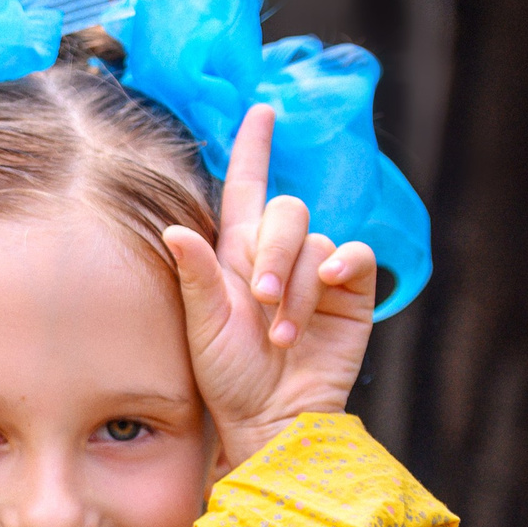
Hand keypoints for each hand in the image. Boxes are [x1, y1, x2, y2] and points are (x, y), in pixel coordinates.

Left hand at [163, 104, 377, 469]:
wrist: (271, 416)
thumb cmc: (228, 376)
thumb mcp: (203, 325)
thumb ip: (195, 275)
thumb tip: (173, 228)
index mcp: (236, 253)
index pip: (247, 186)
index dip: (254, 148)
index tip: (261, 110)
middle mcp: (278, 255)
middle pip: (286, 210)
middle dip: (273, 252)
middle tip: (262, 299)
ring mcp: (317, 272)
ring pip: (315, 241)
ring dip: (297, 286)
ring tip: (281, 333)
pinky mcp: (352, 292)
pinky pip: (355, 255)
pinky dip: (341, 267)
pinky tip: (328, 290)